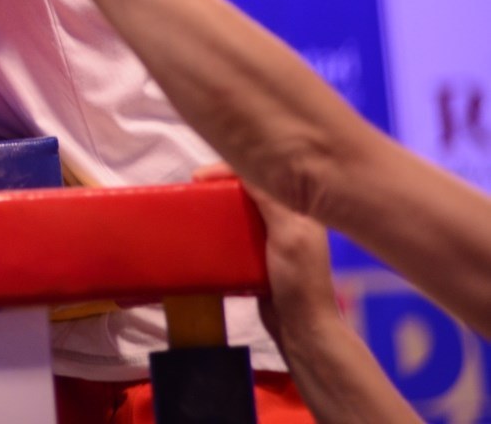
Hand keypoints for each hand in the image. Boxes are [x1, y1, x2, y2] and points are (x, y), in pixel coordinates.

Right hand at [193, 163, 341, 351]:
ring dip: (219, 201)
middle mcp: (288, 218)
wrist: (300, 326)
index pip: (263, 175)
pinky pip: (236, 229)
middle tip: (194, 185)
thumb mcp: (288, 235)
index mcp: (300, 209)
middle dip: (222, 181)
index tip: (200, 176)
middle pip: (250, 187)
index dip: (231, 169)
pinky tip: (205, 227)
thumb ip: (272, 202)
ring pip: (241, 207)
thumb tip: (248, 168)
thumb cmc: (299, 280)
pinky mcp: (259, 254)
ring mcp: (273, 236)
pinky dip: (220, 223)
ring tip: (196, 202)